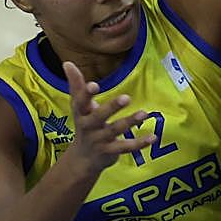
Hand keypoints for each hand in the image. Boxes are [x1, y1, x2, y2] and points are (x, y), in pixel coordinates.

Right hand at [62, 61, 154, 177]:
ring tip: (144, 113)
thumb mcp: (79, 106)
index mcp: (81, 113)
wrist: (83, 159)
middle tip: (127, 97)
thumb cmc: (84, 124)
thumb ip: (76, 85)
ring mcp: (100, 140)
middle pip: (99, 117)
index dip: (86, 94)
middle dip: (112, 107)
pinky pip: (126, 147)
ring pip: (115, 130)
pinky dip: (140, 143)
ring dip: (130, 122)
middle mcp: (89, 127)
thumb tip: (67, 62)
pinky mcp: (111, 151)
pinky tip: (153, 137)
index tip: (94, 85)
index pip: (80, 102)